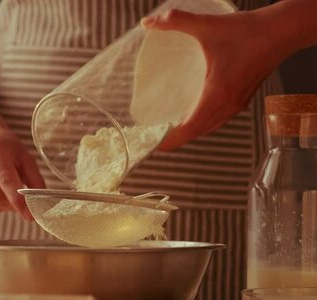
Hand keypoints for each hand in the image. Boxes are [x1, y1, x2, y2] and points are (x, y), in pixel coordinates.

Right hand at [0, 125, 44, 220]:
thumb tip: (41, 202)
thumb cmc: (5, 148)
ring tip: (3, 186)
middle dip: (12, 204)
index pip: (5, 180)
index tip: (29, 215)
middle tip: (20, 199)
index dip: (18, 200)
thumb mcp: (24, 156)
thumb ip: (35, 178)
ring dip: (3, 203)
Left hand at [141, 9, 293, 149]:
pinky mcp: (243, 98)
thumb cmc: (250, 31)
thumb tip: (149, 22)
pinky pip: (219, 119)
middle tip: (154, 137)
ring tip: (169, 129)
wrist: (284, 31)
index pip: (190, 128)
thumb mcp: (208, 26)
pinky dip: (203, 123)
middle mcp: (228, 104)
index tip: (153, 144)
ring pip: (209, 127)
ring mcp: (237, 103)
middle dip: (175, 139)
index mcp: (218, 94)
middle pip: (197, 132)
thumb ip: (177, 21)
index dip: (171, 140)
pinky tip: (194, 114)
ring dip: (190, 131)